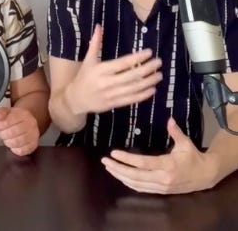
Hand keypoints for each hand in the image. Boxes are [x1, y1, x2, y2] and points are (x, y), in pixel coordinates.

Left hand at [0, 107, 39, 155]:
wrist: (28, 122)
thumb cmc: (16, 118)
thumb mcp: (7, 111)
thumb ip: (0, 114)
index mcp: (23, 114)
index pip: (8, 121)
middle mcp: (30, 124)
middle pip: (12, 132)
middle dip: (2, 135)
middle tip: (0, 134)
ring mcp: (33, 135)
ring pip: (17, 142)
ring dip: (7, 142)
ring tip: (6, 139)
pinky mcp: (33, 145)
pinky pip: (21, 151)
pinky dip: (14, 149)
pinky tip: (12, 145)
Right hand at [67, 24, 161, 114]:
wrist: (76, 99)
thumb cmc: (84, 76)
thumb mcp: (88, 59)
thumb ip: (95, 43)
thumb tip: (99, 26)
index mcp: (101, 70)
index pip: (123, 63)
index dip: (137, 58)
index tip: (149, 52)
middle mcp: (107, 83)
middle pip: (131, 76)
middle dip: (147, 69)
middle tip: (159, 62)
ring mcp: (112, 95)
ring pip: (134, 88)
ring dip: (148, 82)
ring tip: (159, 75)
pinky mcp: (115, 104)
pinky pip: (132, 100)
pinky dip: (143, 95)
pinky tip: (152, 89)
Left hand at [101, 117, 217, 193]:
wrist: (205, 175)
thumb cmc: (193, 156)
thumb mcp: (186, 142)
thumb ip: (176, 132)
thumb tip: (169, 119)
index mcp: (168, 165)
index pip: (143, 163)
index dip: (127, 159)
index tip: (114, 153)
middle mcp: (162, 178)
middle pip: (136, 176)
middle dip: (118, 169)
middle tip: (105, 161)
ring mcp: (161, 187)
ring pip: (136, 184)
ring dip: (121, 176)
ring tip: (109, 167)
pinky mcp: (161, 191)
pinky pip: (141, 188)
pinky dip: (129, 183)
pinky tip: (121, 176)